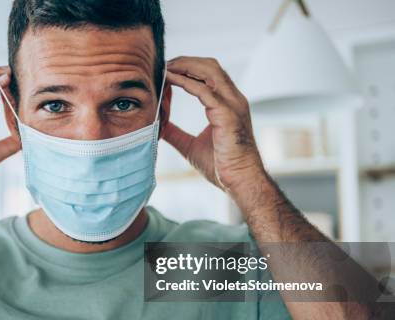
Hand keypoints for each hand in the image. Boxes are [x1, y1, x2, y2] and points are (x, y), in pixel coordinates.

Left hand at [163, 57, 265, 194]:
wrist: (239, 180)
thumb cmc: (222, 166)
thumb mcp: (190, 145)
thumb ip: (175, 132)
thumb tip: (157, 126)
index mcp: (228, 104)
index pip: (210, 75)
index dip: (189, 68)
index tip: (168, 70)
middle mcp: (233, 99)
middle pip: (210, 66)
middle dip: (186, 61)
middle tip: (163, 63)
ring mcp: (232, 104)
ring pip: (209, 71)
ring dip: (185, 65)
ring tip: (165, 67)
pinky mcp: (227, 114)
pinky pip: (203, 90)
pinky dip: (184, 81)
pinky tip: (169, 79)